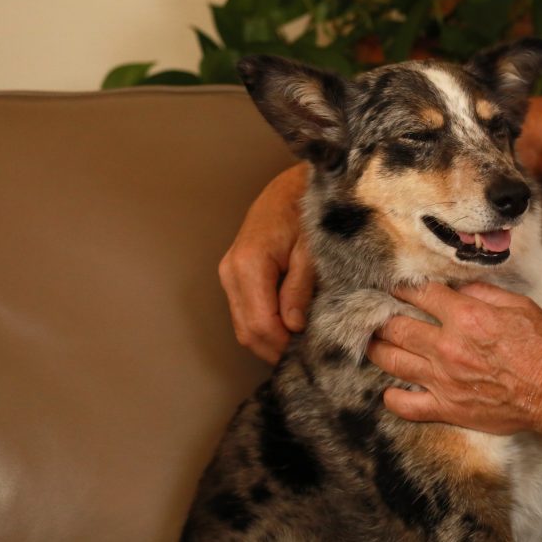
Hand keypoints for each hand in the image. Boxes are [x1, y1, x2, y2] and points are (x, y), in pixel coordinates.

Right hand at [218, 164, 313, 363]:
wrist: (291, 186)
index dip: (284, 345)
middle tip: (309, 355)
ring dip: (271, 340)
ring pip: (244, 325)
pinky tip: (291, 328)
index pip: (261, 324)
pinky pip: (246, 312)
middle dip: (277, 349)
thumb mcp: (312, 249)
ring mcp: (229, 274)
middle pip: (248, 331)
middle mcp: (231, 271)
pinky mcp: (235, 275)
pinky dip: (266, 326)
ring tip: (303, 344)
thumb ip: (301, 287)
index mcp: (249, 264)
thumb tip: (294, 325)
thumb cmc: (306, 211)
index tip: (311, 353)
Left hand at [366, 282, 541, 434]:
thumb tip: (459, 286)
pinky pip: (406, 405)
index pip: (421, 294)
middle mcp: (448, 347)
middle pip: (397, 326)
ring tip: (372, 341)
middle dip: (381, 315)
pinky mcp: (448, 408)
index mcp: (466, 317)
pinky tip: (390, 389)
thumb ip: (484, 292)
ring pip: (393, 361)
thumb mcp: (520, 306)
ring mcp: (444, 380)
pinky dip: (393, 397)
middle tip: (374, 312)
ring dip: (377, 348)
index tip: (396, 286)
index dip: (404, 287)